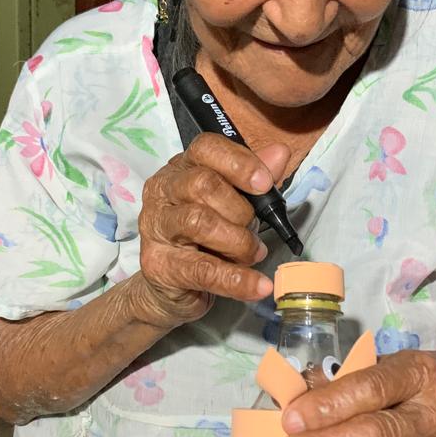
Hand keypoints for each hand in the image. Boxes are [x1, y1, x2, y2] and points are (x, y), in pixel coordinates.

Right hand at [135, 134, 289, 328]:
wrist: (173, 288)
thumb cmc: (207, 238)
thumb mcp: (236, 204)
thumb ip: (256, 179)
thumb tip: (280, 153)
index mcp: (182, 168)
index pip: (205, 148)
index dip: (239, 162)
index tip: (264, 183)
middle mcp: (162, 191)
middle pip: (203, 184)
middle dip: (240, 210)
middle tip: (256, 229)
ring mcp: (155, 227)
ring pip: (199, 222)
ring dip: (239, 242)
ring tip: (254, 254)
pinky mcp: (158, 264)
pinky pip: (202, 269)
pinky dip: (237, 279)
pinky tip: (259, 285)